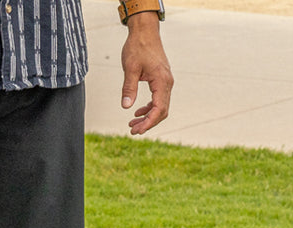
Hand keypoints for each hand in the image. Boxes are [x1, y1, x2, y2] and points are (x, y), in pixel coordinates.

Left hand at [120, 14, 172, 134]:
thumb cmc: (137, 46)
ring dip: (148, 117)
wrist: (145, 30)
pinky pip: (158, 99)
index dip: (149, 122)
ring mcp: (166, 81)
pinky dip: (149, 108)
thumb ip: (128, 88)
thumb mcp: (130, 68)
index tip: (137, 131)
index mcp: (161, 81)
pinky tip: (137, 112)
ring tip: (132, 124)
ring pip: (160, 107)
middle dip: (148, 123)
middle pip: (161, 111)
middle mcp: (167, 83)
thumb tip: (125, 107)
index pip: (159, 109)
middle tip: (132, 130)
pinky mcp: (162, 80)